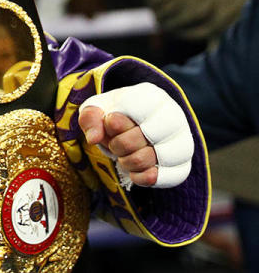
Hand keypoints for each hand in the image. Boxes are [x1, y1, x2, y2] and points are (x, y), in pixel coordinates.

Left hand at [78, 83, 193, 188]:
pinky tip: (134, 173)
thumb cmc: (114, 115)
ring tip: (123, 157)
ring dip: (131, 162)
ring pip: (159, 157)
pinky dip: (146, 178)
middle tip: (114, 143)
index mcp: (151, 96)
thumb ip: (90, 117)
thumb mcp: (97, 109)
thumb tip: (94, 138)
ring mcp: (183, 139)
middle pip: (147, 136)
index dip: (117, 122)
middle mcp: (173, 115)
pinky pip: (172, 176)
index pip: (137, 109)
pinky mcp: (184, 162)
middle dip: (120, 145)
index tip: (109, 122)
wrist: (134, 128)